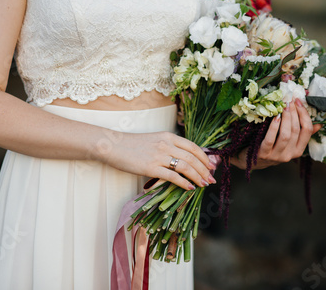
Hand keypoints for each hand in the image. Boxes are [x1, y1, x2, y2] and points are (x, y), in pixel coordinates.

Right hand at [101, 131, 215, 189]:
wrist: (113, 146)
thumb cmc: (132, 145)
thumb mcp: (154, 140)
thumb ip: (168, 146)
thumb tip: (181, 158)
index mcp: (168, 136)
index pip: (193, 147)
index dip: (204, 157)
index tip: (211, 166)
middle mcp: (166, 144)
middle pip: (192, 158)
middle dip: (205, 170)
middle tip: (211, 179)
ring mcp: (159, 156)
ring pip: (186, 167)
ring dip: (198, 177)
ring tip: (204, 184)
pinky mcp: (151, 168)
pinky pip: (173, 177)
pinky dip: (184, 183)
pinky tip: (190, 188)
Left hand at [231, 98, 321, 169]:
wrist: (252, 161)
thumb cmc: (271, 148)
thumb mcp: (288, 143)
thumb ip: (301, 134)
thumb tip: (318, 124)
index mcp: (298, 151)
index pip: (307, 131)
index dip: (305, 115)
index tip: (299, 102)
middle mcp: (290, 155)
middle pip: (296, 131)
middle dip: (294, 113)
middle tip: (290, 101)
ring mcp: (277, 156)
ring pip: (286, 135)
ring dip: (286, 119)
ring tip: (284, 107)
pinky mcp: (264, 154)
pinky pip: (271, 139)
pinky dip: (274, 127)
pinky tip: (275, 117)